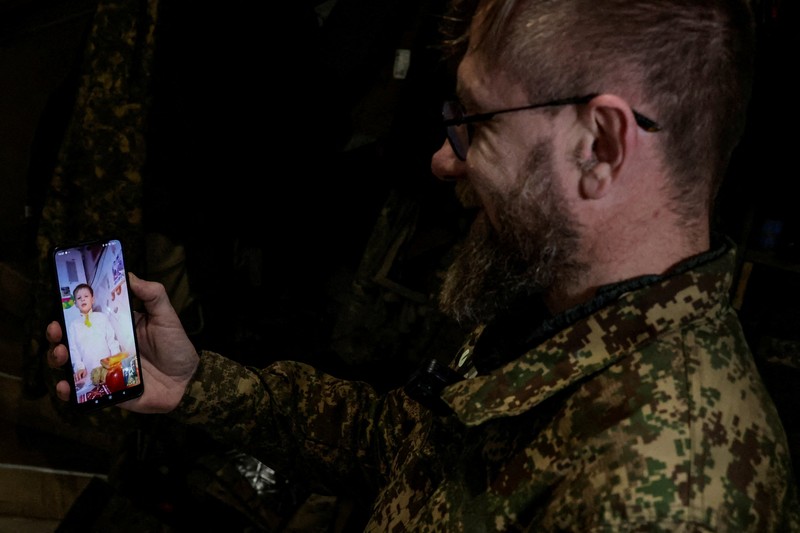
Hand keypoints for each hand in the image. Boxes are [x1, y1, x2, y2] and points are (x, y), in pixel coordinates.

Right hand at [47, 272, 199, 412]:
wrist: (187, 380)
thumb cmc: (176, 346)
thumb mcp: (166, 317)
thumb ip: (152, 295)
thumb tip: (130, 274)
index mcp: (116, 327)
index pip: (88, 317)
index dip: (71, 310)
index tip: (62, 302)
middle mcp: (105, 347)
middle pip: (73, 339)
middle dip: (57, 333)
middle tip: (54, 328)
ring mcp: (103, 369)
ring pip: (72, 364)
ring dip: (58, 358)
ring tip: (60, 352)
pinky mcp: (106, 390)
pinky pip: (82, 392)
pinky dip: (69, 391)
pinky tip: (66, 386)